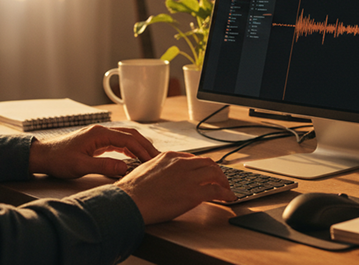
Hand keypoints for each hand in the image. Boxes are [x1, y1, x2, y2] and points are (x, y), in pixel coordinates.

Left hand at [29, 125, 157, 178]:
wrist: (43, 156)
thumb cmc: (59, 160)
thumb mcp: (81, 166)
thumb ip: (104, 166)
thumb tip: (125, 168)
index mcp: (99, 134)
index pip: (128, 139)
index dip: (143, 150)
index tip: (154, 160)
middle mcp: (101, 131)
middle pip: (130, 135)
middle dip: (145, 145)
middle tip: (158, 158)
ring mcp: (99, 135)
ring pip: (125, 137)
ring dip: (138, 146)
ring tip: (150, 158)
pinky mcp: (97, 141)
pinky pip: (118, 142)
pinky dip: (129, 148)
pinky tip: (134, 157)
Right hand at [115, 152, 235, 223]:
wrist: (129, 200)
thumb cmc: (132, 190)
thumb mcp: (145, 170)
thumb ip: (158, 170)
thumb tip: (162, 177)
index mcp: (169, 157)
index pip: (193, 158)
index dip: (202, 167)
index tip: (205, 173)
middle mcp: (181, 163)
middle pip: (208, 162)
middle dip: (217, 171)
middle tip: (220, 180)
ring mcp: (188, 177)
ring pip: (215, 173)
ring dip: (224, 182)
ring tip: (227, 189)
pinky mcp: (193, 193)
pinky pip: (216, 191)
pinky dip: (226, 194)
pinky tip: (229, 198)